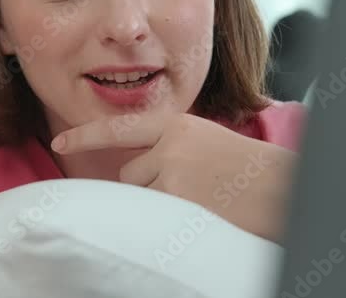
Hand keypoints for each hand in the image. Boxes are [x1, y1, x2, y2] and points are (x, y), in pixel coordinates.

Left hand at [51, 112, 297, 241]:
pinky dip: (169, 221)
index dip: (86, 135)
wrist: (287, 190)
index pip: (121, 128)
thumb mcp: (207, 143)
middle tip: (191, 192)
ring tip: (201, 201)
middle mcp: (170, 142)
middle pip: (130, 174)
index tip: (58, 140)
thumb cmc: (250, 173)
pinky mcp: (178, 197)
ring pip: (141, 196)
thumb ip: (172, 146)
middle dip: (149, 187)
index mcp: (179, 124)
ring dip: (161, 203)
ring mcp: (173, 170)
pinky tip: (200, 213)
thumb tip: (133, 169)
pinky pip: (153, 215)